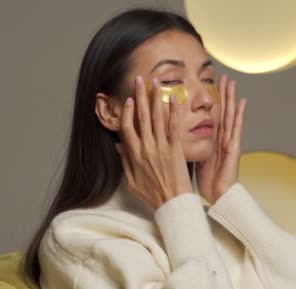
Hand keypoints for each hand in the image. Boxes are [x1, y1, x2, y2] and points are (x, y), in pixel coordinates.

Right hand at [116, 76, 192, 208]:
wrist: (173, 203)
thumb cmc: (153, 194)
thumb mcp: (132, 181)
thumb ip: (125, 162)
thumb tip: (119, 146)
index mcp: (134, 155)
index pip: (127, 127)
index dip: (127, 112)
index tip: (129, 100)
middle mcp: (146, 147)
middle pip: (141, 116)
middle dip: (140, 95)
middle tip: (139, 79)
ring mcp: (161, 147)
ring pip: (157, 117)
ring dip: (155, 97)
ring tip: (156, 81)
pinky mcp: (176, 149)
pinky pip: (174, 127)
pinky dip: (173, 112)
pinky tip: (174, 98)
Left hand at [196, 74, 246, 203]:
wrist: (219, 196)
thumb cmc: (208, 182)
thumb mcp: (195, 160)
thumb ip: (188, 148)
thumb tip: (173, 141)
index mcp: (212, 141)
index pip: (210, 117)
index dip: (209, 102)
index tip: (205, 87)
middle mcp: (221, 138)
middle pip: (221, 111)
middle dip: (221, 94)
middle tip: (221, 76)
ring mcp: (229, 141)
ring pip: (229, 114)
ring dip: (231, 98)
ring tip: (231, 82)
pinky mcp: (234, 147)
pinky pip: (237, 127)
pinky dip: (240, 113)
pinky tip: (242, 101)